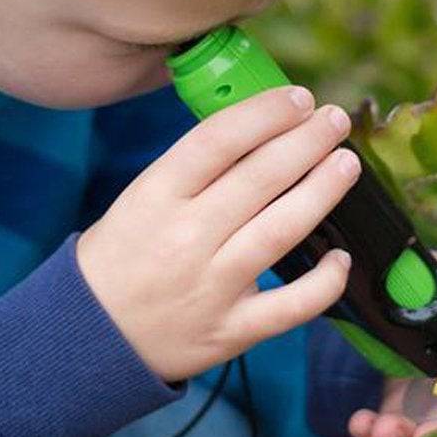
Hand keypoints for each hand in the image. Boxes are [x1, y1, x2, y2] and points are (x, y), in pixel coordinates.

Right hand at [77, 86, 361, 381]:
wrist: (89, 337)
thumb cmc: (122, 256)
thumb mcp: (141, 199)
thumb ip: (195, 169)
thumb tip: (265, 128)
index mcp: (155, 196)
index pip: (219, 139)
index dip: (267, 112)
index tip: (299, 99)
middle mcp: (185, 238)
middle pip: (261, 177)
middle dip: (308, 141)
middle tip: (335, 120)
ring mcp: (211, 286)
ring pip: (282, 229)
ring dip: (324, 191)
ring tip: (347, 165)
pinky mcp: (231, 330)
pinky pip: (292, 305)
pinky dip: (325, 282)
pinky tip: (342, 257)